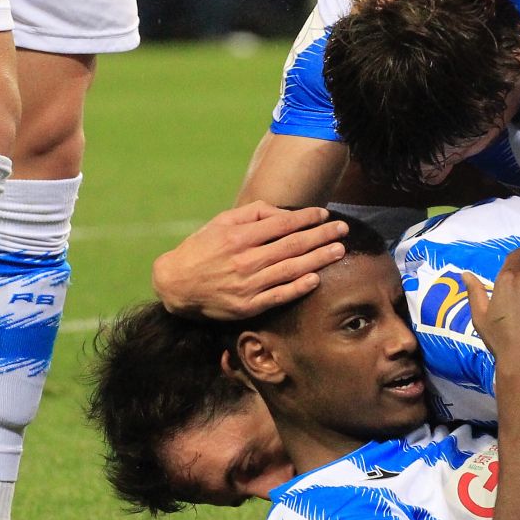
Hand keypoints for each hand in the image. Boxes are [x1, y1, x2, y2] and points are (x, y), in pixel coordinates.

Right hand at [152, 202, 347, 319]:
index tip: (324, 215)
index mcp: (238, 236)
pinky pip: (279, 296)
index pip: (281, 225)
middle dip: (321, 236)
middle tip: (343, 229)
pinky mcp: (247, 306)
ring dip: (318, 259)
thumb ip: (252, 214)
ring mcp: (247, 285)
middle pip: (292, 246)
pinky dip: (298, 287)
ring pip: (290, 270)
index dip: (306, 218)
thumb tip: (284, 213)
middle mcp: (244, 260)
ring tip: (339, 250)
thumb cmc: (201, 248)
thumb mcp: (220, 222)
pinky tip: (316, 279)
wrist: (176, 284)